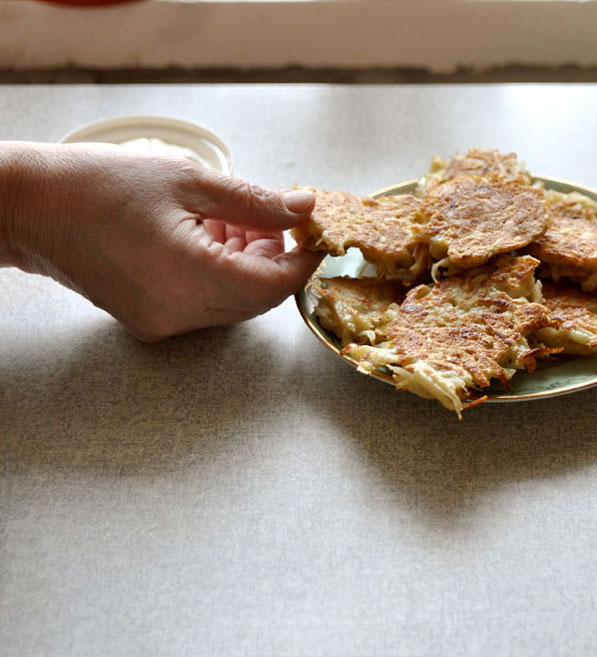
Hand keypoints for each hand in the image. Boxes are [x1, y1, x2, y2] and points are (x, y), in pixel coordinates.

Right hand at [1, 141, 322, 339]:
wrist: (30, 206)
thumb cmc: (97, 184)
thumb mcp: (189, 181)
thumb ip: (255, 201)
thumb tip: (302, 209)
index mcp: (188, 277)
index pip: (274, 285)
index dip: (303, 260)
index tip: (314, 234)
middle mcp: (177, 312)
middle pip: (258, 299)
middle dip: (276, 260)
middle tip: (273, 220)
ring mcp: (162, 323)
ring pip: (234, 304)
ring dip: (249, 266)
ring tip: (233, 221)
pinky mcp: (150, 321)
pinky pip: (206, 305)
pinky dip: (221, 275)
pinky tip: (209, 238)